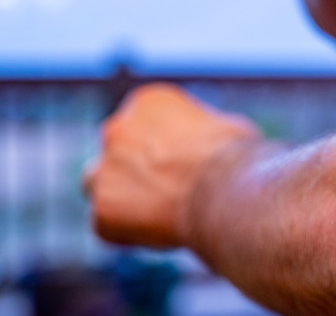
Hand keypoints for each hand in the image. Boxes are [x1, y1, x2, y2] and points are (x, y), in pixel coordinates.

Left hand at [85, 83, 260, 246]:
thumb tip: (206, 148)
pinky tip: (160, 234)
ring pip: (99, 184)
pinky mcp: (102, 209)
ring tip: (155, 215)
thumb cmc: (236, 160)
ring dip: (119, 197)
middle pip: (118, 151)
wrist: (226, 193)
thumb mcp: (224, 129)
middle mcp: (116, 128)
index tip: (182, 166)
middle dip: (135, 168)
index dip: (164, 148)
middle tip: (165, 192)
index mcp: (148, 102)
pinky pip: (108, 224)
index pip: (143, 124)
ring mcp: (104, 169)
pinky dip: (128, 231)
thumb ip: (199, 134)